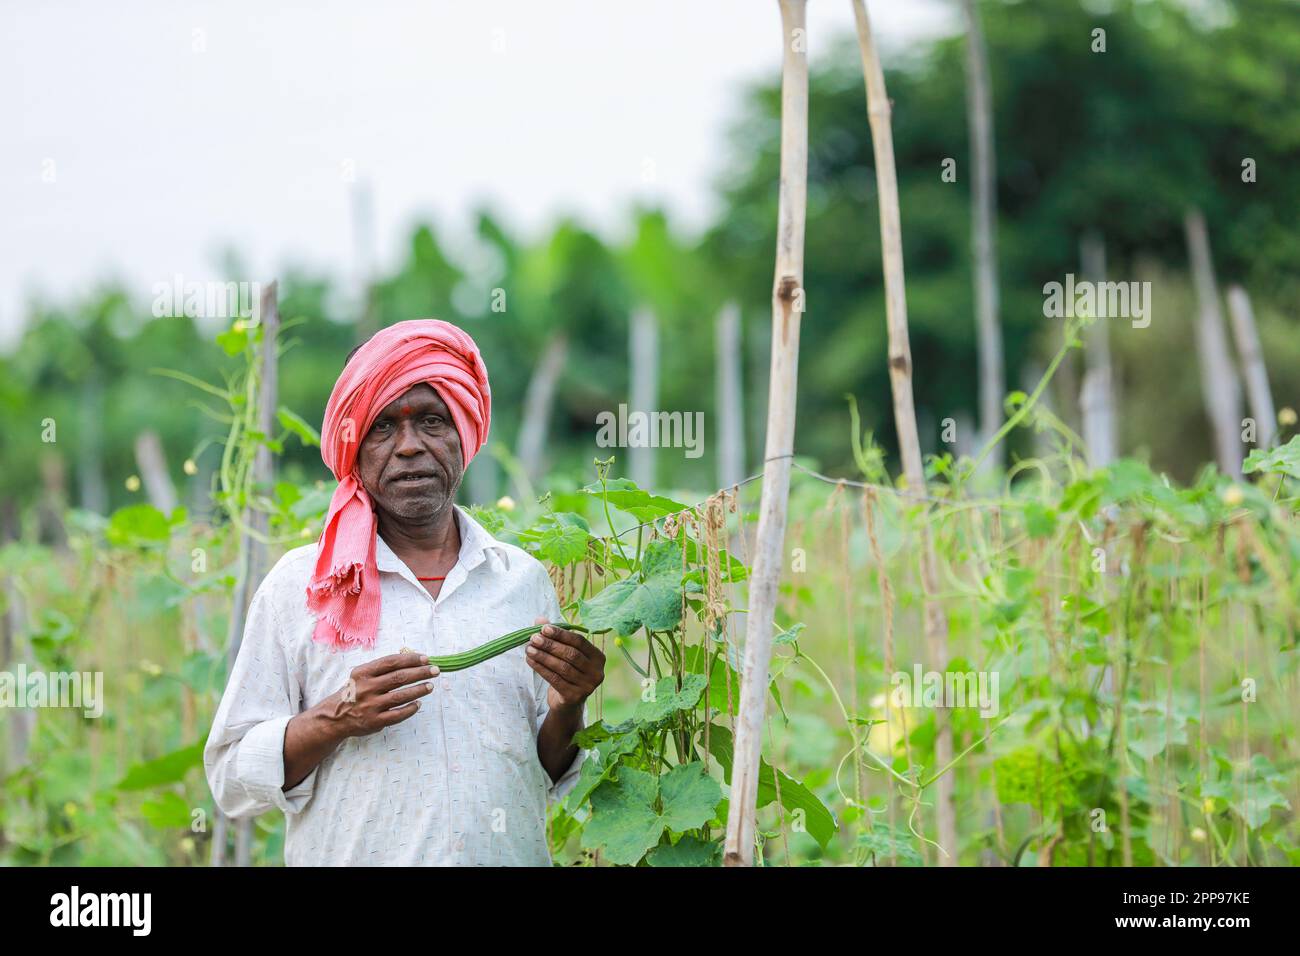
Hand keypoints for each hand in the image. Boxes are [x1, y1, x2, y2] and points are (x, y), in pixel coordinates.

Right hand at [319, 652, 437, 738]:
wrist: (335, 717)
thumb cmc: (354, 692)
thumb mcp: (361, 675)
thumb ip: (381, 668)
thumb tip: (411, 658)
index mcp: (363, 673)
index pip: (391, 662)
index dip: (411, 659)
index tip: (426, 658)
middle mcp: (366, 688)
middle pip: (399, 678)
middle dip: (420, 673)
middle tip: (435, 670)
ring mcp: (370, 706)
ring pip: (400, 696)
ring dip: (419, 690)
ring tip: (430, 686)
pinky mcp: (374, 722)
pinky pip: (397, 715)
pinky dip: (410, 709)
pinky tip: (419, 704)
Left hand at [526, 617, 604, 712]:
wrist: (567, 703)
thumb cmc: (567, 672)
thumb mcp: (564, 653)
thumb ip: (554, 635)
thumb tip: (539, 619)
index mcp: (598, 657)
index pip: (580, 641)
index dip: (561, 634)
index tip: (544, 628)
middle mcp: (597, 672)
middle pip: (571, 654)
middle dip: (550, 645)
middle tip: (533, 638)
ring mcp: (587, 686)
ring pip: (562, 667)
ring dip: (543, 656)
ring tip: (529, 649)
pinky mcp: (575, 697)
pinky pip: (555, 680)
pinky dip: (541, 669)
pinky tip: (530, 661)